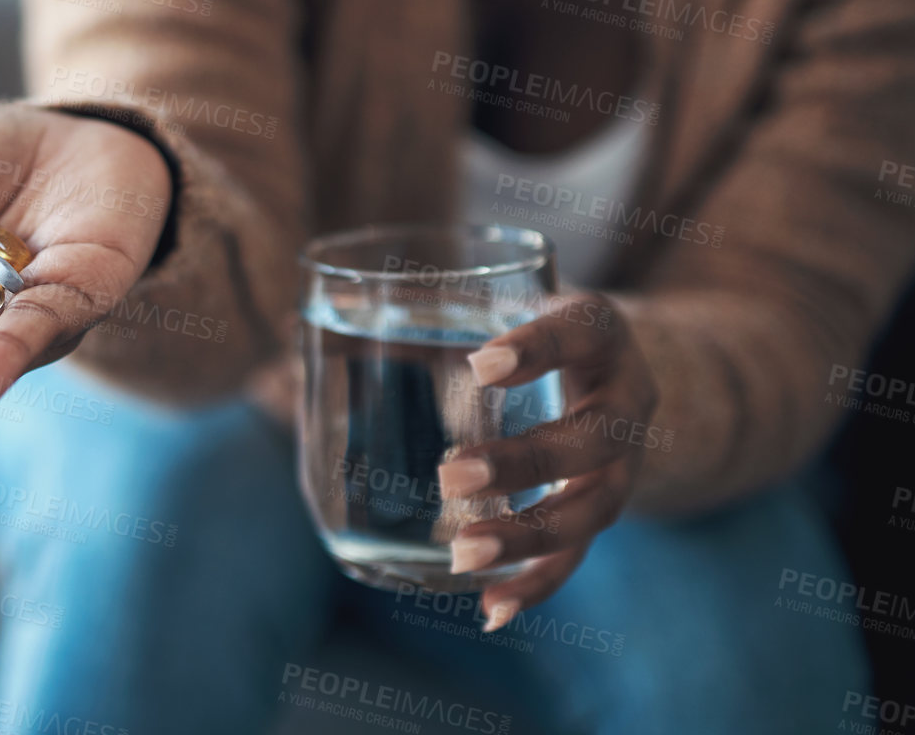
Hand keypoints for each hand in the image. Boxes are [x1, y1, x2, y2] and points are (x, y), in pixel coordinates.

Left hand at [436, 292, 657, 631]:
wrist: (607, 365)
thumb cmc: (526, 327)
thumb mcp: (492, 304)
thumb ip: (408, 317)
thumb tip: (287, 329)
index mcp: (599, 330)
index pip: (582, 331)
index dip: (540, 348)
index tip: (480, 364)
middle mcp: (626, 397)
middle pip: (593, 437)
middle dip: (524, 463)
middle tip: (450, 475)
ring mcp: (624, 462)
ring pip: (591, 508)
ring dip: (527, 535)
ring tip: (463, 554)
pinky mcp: (601, 508)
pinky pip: (578, 556)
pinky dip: (537, 584)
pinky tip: (491, 610)